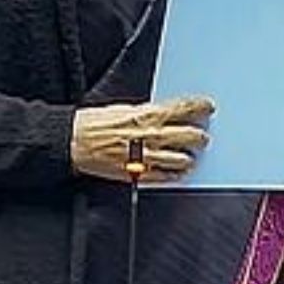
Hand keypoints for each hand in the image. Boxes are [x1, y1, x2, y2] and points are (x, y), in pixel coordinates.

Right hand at [70, 97, 213, 182]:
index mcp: (146, 115)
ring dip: (189, 158)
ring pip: (179, 159)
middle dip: (199, 136)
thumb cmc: (94, 123)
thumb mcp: (124, 109)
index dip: (199, 107)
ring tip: (192, 157)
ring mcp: (145, 156)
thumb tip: (164, 113)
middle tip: (203, 137)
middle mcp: (149, 135)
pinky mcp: (137, 173)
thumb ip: (147, 113)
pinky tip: (179, 173)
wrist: (74, 141)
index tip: (209, 107)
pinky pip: (163, 176)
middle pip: (187, 135)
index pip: (182, 108)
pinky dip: (174, 175)